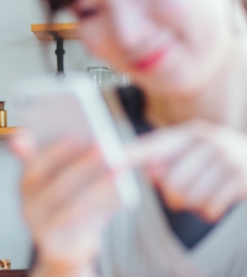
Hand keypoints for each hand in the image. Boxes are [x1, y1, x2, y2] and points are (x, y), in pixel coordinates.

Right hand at [9, 131, 121, 276]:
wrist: (64, 253)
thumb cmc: (66, 210)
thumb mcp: (60, 184)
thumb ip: (64, 160)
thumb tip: (86, 138)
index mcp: (26, 185)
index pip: (30, 164)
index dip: (49, 150)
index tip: (73, 135)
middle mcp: (27, 205)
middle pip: (54, 184)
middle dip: (81, 164)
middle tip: (104, 146)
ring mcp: (38, 228)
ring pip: (70, 206)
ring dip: (97, 187)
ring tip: (118, 169)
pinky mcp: (54, 247)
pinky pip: (82, 227)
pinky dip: (102, 210)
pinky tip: (120, 196)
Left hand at [128, 119, 246, 221]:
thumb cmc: (217, 163)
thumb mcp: (193, 154)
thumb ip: (165, 160)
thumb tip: (150, 173)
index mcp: (189, 133)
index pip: (153, 146)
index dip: (131, 155)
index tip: (113, 163)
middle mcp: (207, 140)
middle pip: (170, 182)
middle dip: (173, 196)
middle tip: (183, 196)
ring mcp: (226, 158)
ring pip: (189, 197)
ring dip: (193, 205)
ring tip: (204, 196)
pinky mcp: (242, 179)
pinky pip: (209, 207)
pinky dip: (209, 212)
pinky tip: (216, 203)